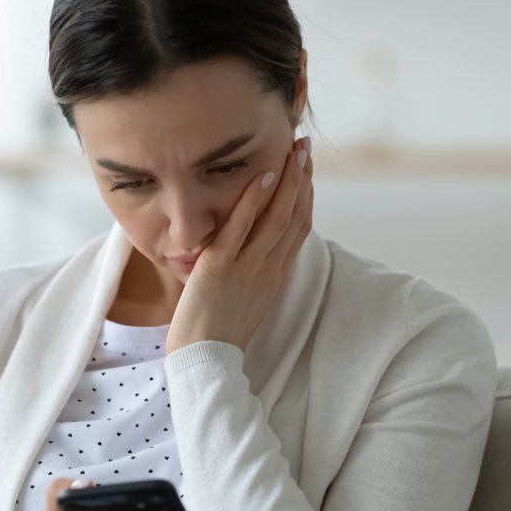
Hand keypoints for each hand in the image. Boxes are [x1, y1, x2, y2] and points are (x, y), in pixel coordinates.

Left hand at [165, 135, 313, 354]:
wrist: (205, 363)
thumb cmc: (217, 336)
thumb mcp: (245, 301)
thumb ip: (254, 274)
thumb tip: (255, 253)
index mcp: (275, 277)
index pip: (299, 229)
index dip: (305, 197)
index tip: (306, 171)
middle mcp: (269, 270)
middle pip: (295, 217)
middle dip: (302, 179)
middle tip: (305, 147)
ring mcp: (248, 268)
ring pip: (277, 218)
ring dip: (288, 181)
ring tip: (294, 149)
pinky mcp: (222, 267)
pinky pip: (242, 230)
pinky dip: (254, 202)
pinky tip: (263, 177)